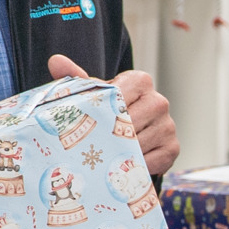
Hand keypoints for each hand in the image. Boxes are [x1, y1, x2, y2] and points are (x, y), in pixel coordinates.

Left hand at [47, 56, 177, 176]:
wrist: (131, 132)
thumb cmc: (108, 110)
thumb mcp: (92, 94)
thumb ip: (75, 78)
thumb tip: (56, 61)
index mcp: (140, 81)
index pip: (120, 94)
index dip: (101, 110)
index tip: (87, 122)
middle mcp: (159, 101)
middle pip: (130, 121)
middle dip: (108, 135)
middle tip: (89, 145)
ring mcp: (168, 126)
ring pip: (139, 143)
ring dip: (119, 153)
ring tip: (102, 158)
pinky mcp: (172, 148)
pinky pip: (151, 161)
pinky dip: (133, 166)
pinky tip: (119, 166)